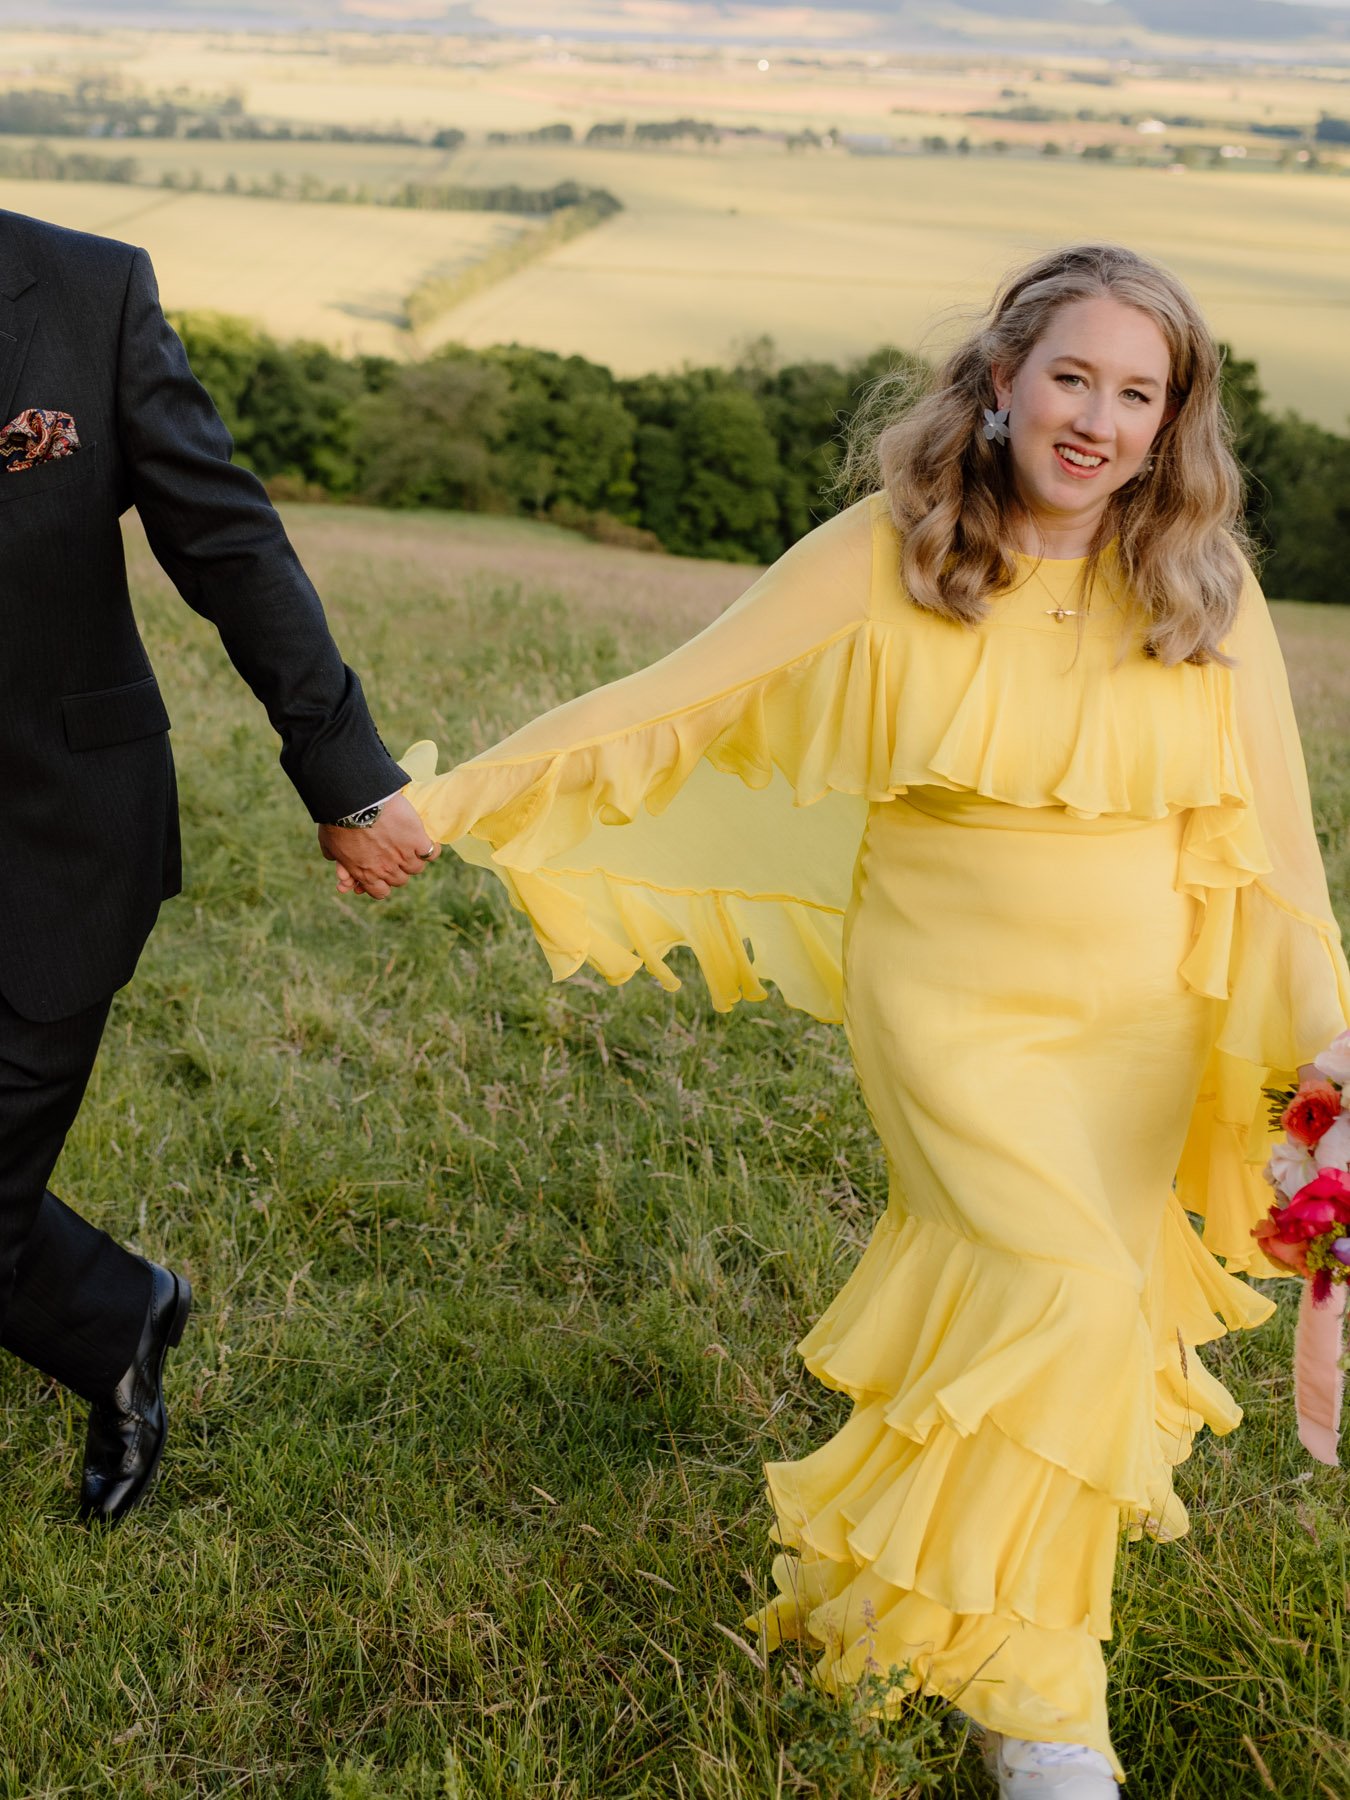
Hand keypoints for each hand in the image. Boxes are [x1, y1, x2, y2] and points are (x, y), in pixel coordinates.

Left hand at [317, 794, 440, 898]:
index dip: (382, 883)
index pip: (381, 892)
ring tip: (410, 844)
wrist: (354, 800)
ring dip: (414, 858)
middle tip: (394, 853)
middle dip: (397, 869)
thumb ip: (334, 855)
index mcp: (365, 873)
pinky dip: (430, 848)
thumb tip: (334, 860)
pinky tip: (425, 840)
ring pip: (417, 868)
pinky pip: (431, 852)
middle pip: (400, 880)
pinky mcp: (417, 839)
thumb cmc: (337, 818)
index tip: (382, 872)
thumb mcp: (328, 842)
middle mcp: (386, 869)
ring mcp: (403, 855)